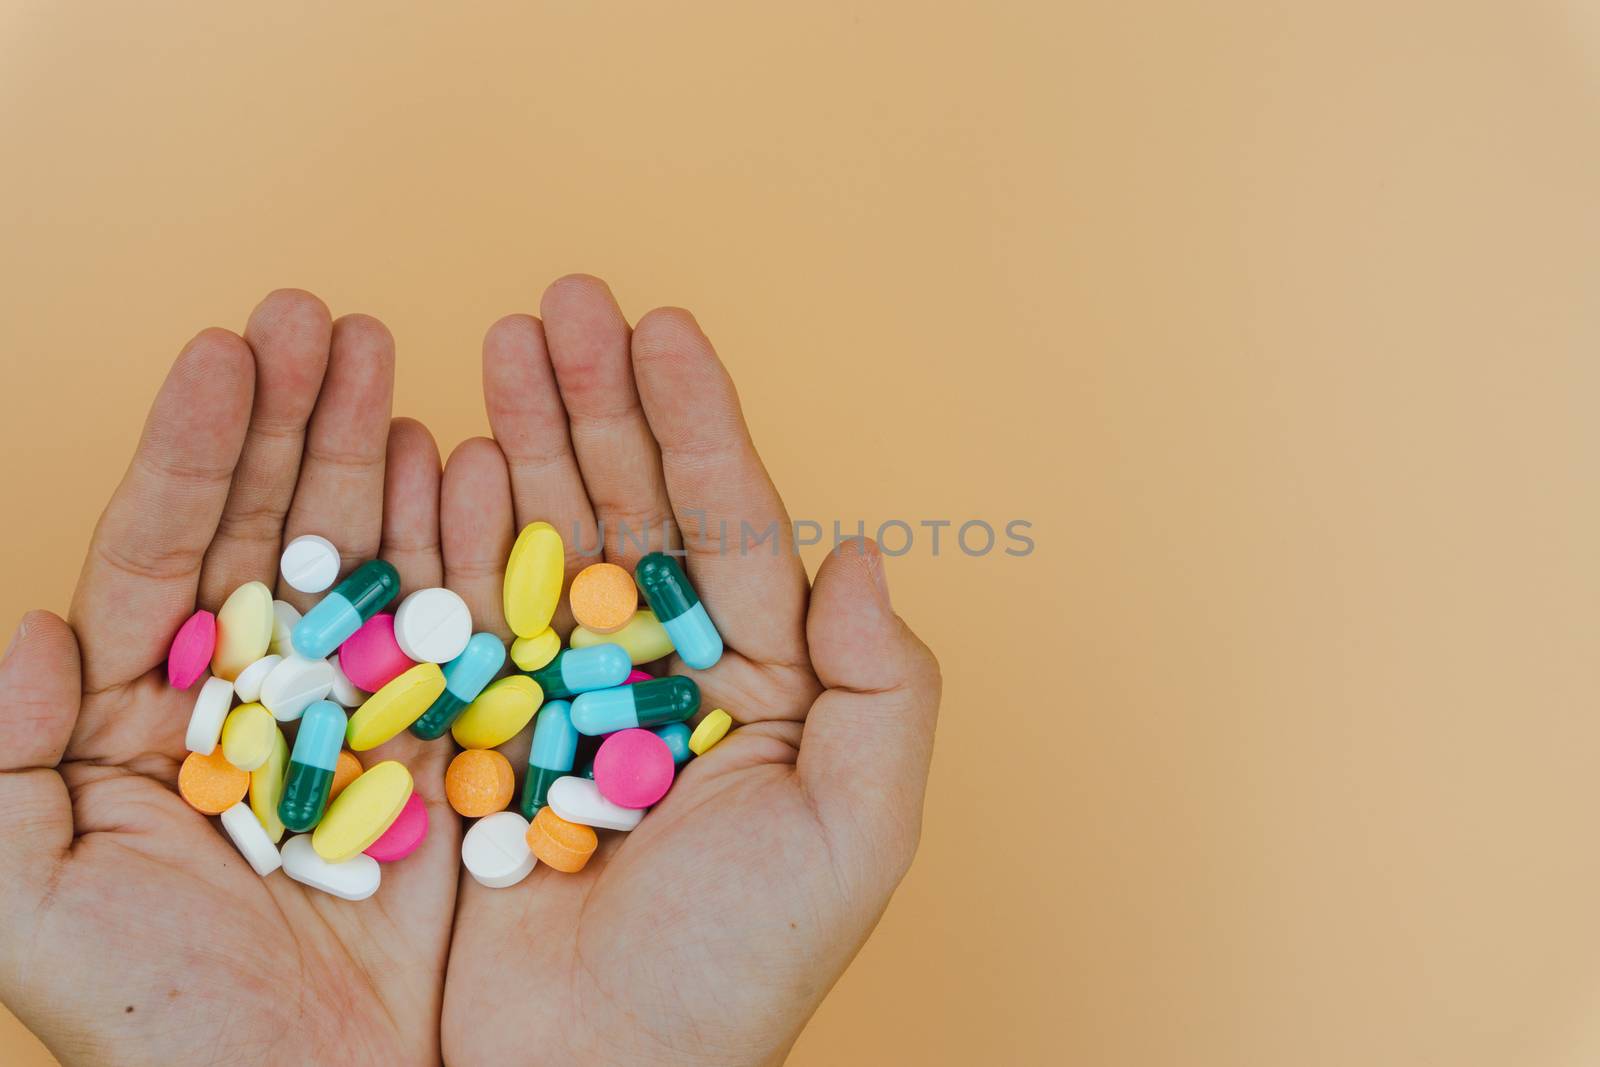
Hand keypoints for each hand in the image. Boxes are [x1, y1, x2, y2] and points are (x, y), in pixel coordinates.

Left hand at [0, 292, 458, 1064]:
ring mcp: (350, 712)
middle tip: (317, 312)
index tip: (225, 351)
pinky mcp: (437, 742)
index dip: (191, 451)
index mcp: (142, 721)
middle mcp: (249, 697)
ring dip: (368, 451)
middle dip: (288, 418)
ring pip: (358, 556)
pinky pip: (447, 623)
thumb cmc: (168, 1027)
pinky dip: (456, 540)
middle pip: (264, 528)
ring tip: (380, 354)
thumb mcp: (32, 905)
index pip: (158, 556)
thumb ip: (0, 766)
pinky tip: (455, 460)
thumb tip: (26, 625)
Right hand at [438, 277, 940, 1064]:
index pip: (728, 521)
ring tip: (497, 342)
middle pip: (628, 505)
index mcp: (757, 680)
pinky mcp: (479, 731)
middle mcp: (660, 672)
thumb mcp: (855, 830)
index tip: (663, 322)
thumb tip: (865, 552)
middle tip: (560, 300)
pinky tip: (451, 453)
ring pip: (543, 538)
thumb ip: (881, 689)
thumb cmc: (740, 968)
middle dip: (597, 399)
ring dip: (525, 436)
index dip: (698, 419)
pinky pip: (465, 611)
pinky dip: (455, 530)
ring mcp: (563, 694)